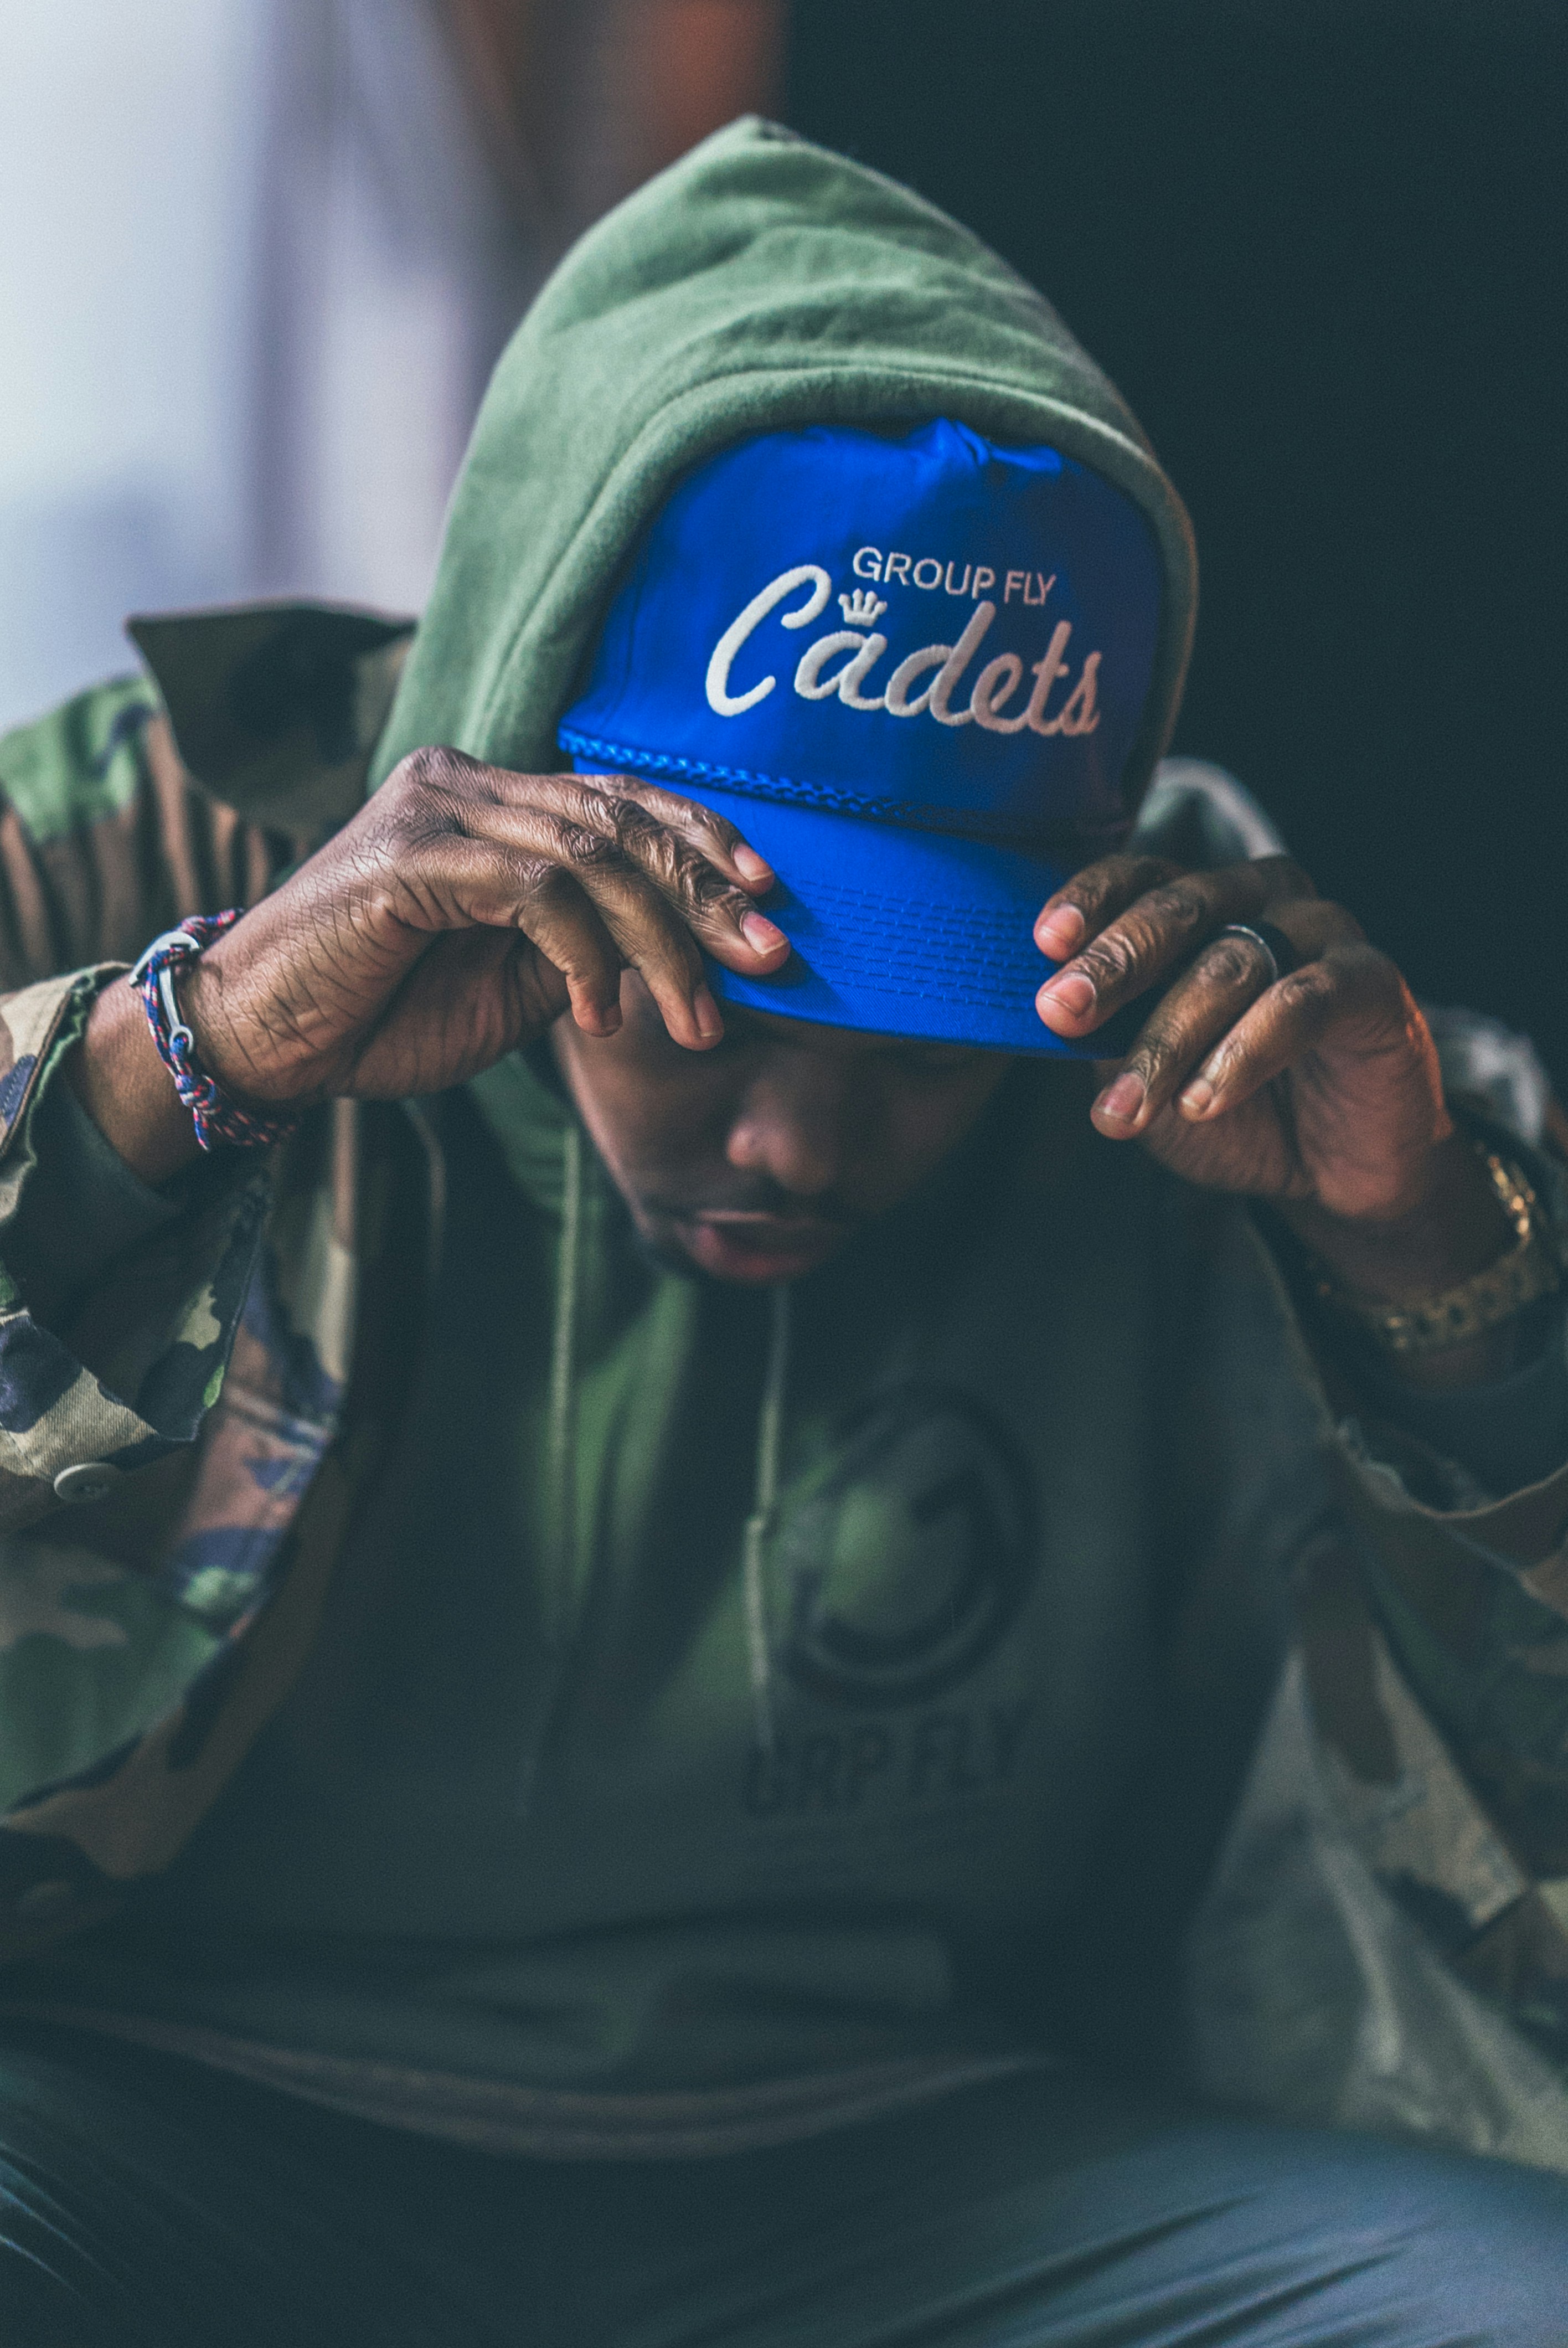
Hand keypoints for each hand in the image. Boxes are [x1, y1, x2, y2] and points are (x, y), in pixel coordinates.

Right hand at [70, 751, 787, 1181]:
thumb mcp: (517, 984)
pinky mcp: (408, 857)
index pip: (621, 798)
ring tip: (697, 1019)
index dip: (703, 838)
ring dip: (661, 944)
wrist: (268, 1042)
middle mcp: (467, 783)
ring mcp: (434, 811)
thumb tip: (687, 950)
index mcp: (494, 800)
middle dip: (705, 892)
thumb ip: (590, 949)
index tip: (770, 895)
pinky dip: (583, 956)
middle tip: (770, 956)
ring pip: (589, 857)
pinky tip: (599, 1017)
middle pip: (620, 819)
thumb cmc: (387, 1013)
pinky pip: (533, 893)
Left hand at [1032, 853, 1515, 1348]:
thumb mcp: (1152, 1072)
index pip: (1141, 877)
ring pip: (1233, 963)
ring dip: (1169, 1037)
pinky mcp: (1372, 982)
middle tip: (1063, 1010)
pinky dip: (1245, 1052)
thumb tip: (1043, 1020)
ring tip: (1128, 1104)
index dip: (1091, 900)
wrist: (1334, 1167)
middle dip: (1115, 961)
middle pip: (1182, 909)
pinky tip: (1202, 1100)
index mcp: (1203, 906)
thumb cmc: (1233, 1104)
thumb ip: (1107, 1037)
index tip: (1044, 943)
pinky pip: (1302, 1001)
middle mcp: (1262, 900)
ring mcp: (1322, 933)